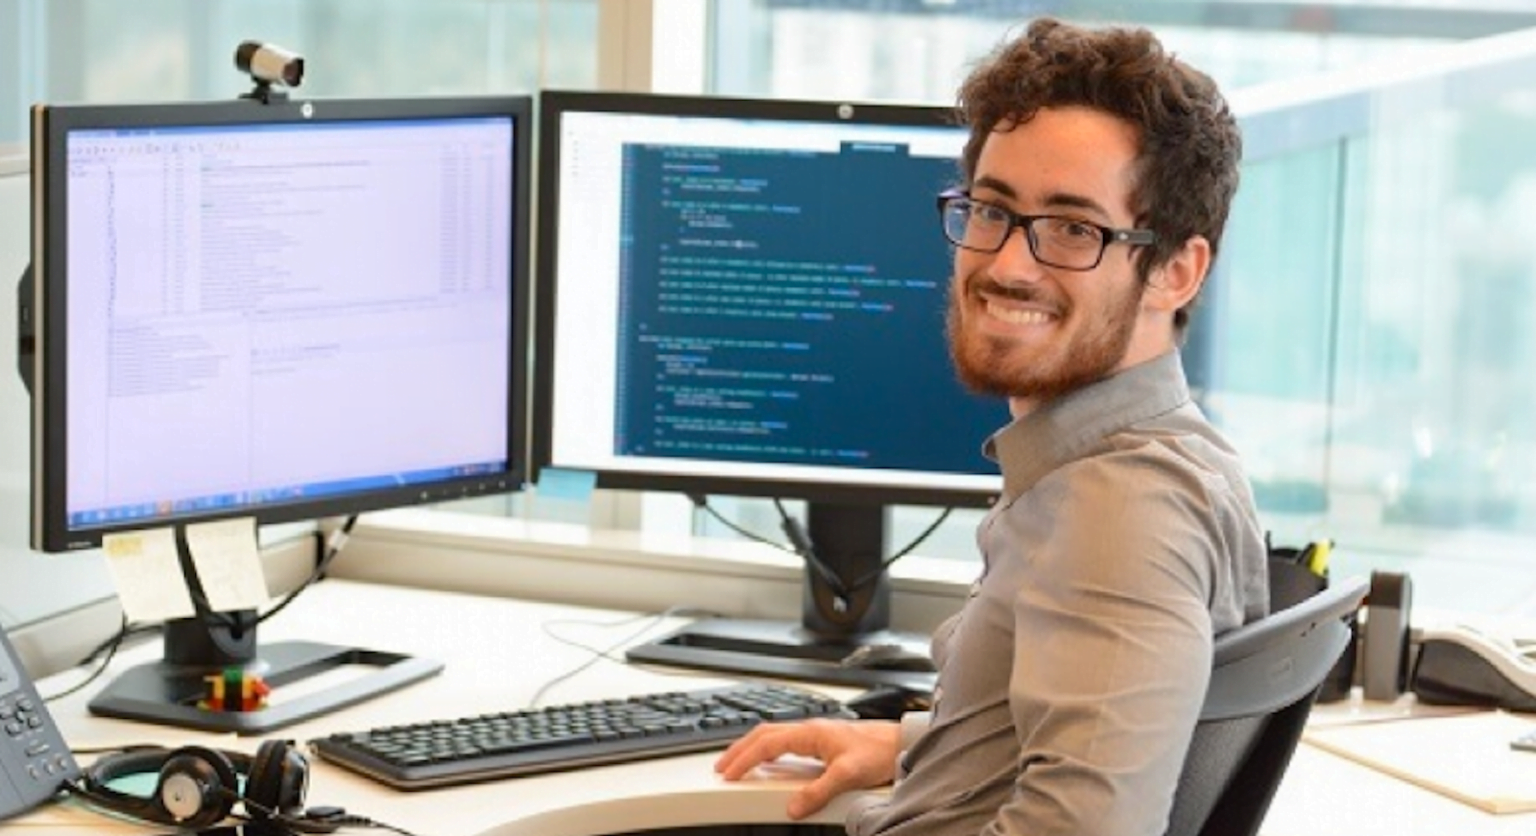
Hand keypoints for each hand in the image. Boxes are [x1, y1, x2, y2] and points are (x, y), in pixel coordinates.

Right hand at [714, 718, 900, 818]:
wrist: (901, 744)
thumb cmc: (878, 751)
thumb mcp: (847, 775)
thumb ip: (818, 792)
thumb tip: (793, 807)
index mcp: (810, 733)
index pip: (767, 744)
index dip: (745, 759)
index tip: (729, 774)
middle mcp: (810, 730)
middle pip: (764, 734)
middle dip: (740, 750)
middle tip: (722, 767)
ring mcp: (815, 734)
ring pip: (774, 736)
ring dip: (753, 749)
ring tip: (738, 763)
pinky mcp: (823, 741)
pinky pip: (786, 742)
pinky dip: (769, 751)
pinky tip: (771, 762)